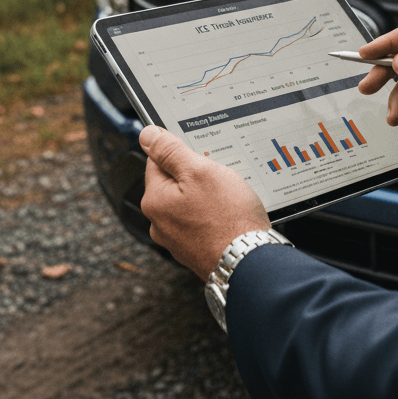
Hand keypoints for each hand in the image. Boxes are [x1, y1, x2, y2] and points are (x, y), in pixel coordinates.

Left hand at [140, 125, 270, 279]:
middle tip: (219, 178)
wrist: (250, 264)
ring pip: (189, 202)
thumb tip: (147, 134)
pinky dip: (213, 215)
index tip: (201, 156)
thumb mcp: (199, 171)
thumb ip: (170, 150)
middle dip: (196, 176)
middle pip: (174, 182)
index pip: (158, 160)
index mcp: (154, 200)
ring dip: (206, 196)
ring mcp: (177, 240)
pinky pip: (200, 221)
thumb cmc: (228, 218)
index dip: (181, 153)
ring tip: (227, 199)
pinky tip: (229, 215)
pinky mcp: (195, 250)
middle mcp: (160, 223)